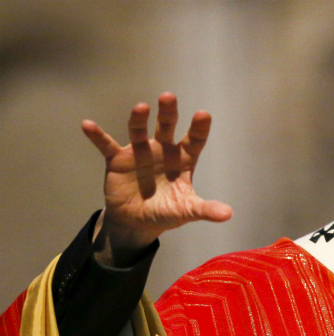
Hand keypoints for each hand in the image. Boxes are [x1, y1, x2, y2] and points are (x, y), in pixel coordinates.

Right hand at [82, 92, 231, 266]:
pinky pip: (106, 145)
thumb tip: (228, 215)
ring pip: (138, 130)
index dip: (199, 128)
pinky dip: (97, 136)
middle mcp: (162, 150)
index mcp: (183, 159)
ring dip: (138, 119)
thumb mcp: (187, 211)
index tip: (203, 114)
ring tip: (140, 108)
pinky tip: (88, 125)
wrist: (137, 222)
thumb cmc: (167, 211)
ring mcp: (140, 152)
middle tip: (168, 97)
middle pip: (166, 126)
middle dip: (167, 112)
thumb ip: (205, 210)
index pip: (194, 140)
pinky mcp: (118, 160)